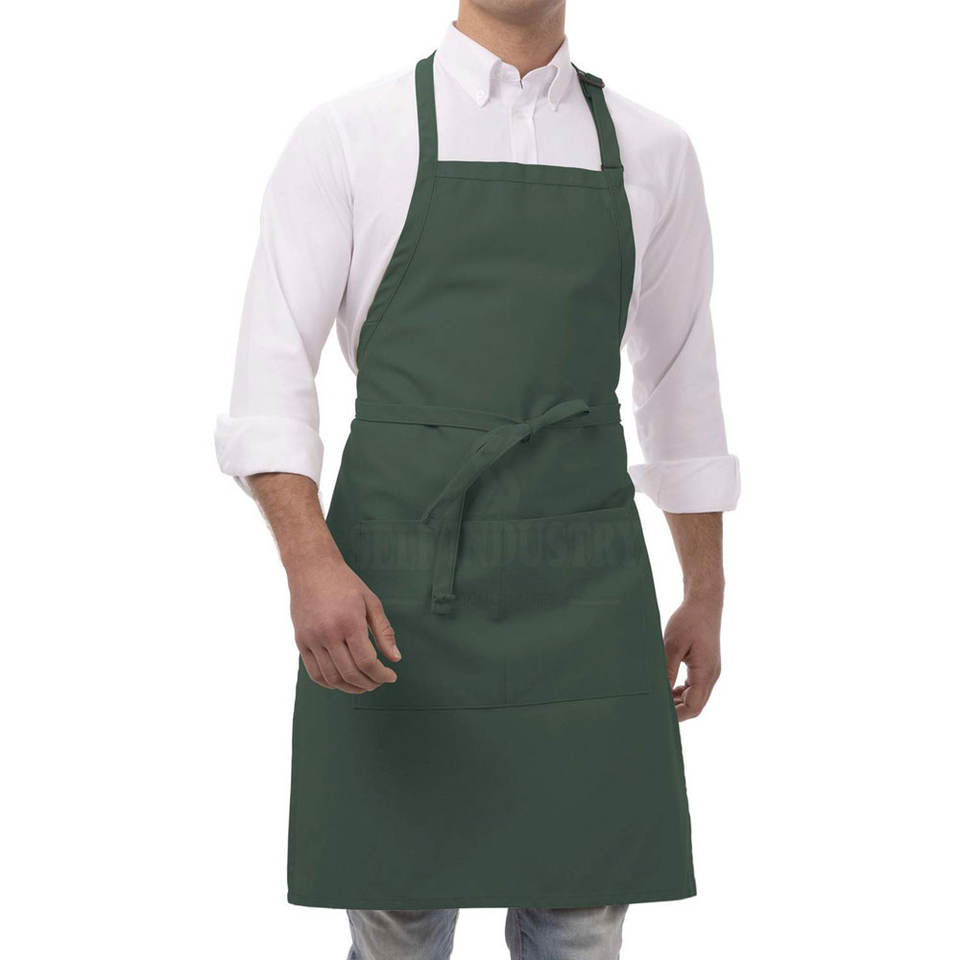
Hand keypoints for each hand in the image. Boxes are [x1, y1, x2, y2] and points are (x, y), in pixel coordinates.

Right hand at [288, 557, 400, 693]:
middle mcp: (328, 633)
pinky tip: (342, 681)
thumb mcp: (371, 602)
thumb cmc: (344, 583)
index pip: (367, 662)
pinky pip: (314, 673)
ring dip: (350, 687)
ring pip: (332, 678)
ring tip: (363, 684)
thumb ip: (384, 632)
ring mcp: (312, 639)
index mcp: (349, 622)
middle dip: (369, 683)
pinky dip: (330, 683)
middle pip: (350, 673)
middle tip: (379, 681)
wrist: (311, 568)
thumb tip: (395, 658)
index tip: (390, 676)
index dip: (381, 675)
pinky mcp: (301, 642)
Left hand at [663, 594, 721, 720]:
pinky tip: (667, 687)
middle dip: (676, 711)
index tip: (657, 714)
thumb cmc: (688, 621)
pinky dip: (682, 691)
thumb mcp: (672, 645)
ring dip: (678, 701)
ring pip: (696, 697)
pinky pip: (696, 686)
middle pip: (696, 705)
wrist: (704, 603)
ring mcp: (710, 671)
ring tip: (657, 698)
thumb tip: (659, 692)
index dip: (676, 715)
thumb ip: (666, 670)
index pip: (694, 706)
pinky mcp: (706, 666)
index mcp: (705, 672)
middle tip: (653, 708)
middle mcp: (712, 675)